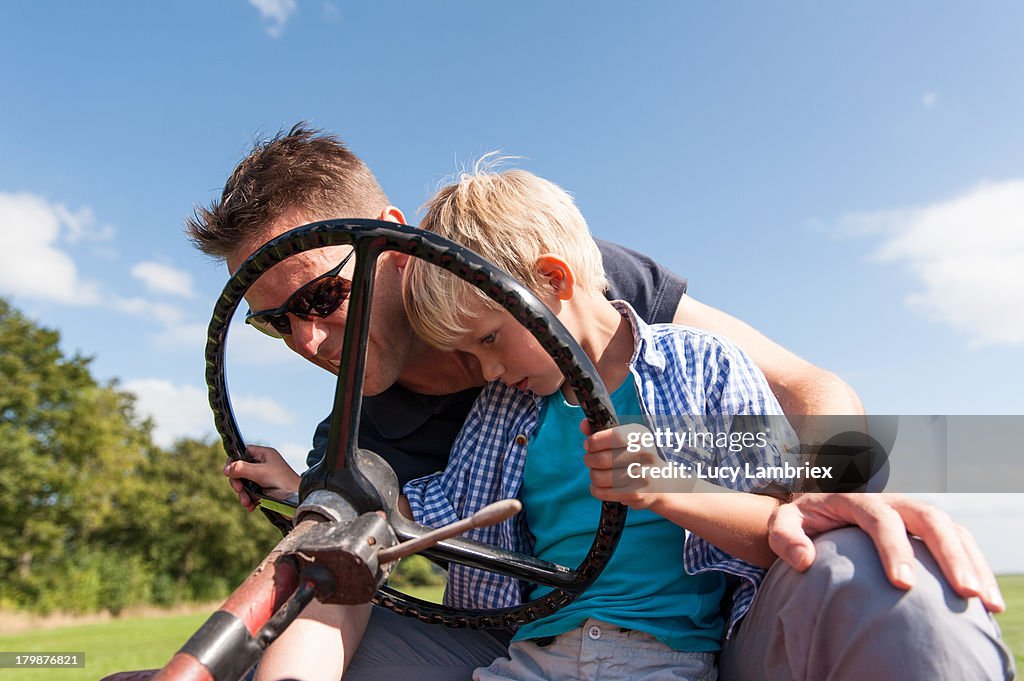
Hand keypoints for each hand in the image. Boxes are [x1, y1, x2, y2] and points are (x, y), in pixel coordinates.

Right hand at [223, 445, 301, 512]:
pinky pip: (250, 493)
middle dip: (238, 482)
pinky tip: (251, 506)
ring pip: (245, 483)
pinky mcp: (265, 489)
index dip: (234, 462)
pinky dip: (249, 499)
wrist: (298, 501)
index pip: (242, 452)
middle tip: (239, 490)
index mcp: (264, 454)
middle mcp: (263, 464)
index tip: (229, 474)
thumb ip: (242, 469)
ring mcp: (264, 477)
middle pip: (240, 470)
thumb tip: (226, 468)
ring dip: (243, 494)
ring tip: (247, 503)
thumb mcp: (260, 473)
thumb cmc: (283, 483)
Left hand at [581, 421, 669, 509]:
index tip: (588, 444)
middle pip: (602, 458)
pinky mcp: (636, 494)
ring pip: (599, 477)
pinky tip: (601, 485)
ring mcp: (642, 475)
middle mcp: (646, 454)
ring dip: (593, 475)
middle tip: (591, 460)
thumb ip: (602, 429)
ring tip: (597, 473)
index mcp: (642, 436)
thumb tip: (583, 425)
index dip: (595, 441)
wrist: (662, 482)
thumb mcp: (626, 438)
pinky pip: (603, 492)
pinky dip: (596, 489)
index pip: (614, 436)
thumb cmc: (636, 456)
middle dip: (589, 459)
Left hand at [769, 493, 1004, 611]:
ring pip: (952, 529)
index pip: (881, 519)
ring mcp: (914, 515)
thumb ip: (785, 537)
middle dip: (948, 555)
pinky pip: (960, 542)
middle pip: (928, 519)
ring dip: (971, 562)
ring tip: (984, 602)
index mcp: (857, 501)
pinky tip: (987, 602)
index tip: (903, 583)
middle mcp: (893, 503)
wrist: (819, 510)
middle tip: (962, 592)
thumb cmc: (802, 522)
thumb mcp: (783, 523)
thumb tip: (804, 560)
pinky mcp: (928, 530)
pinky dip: (977, 567)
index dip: (895, 549)